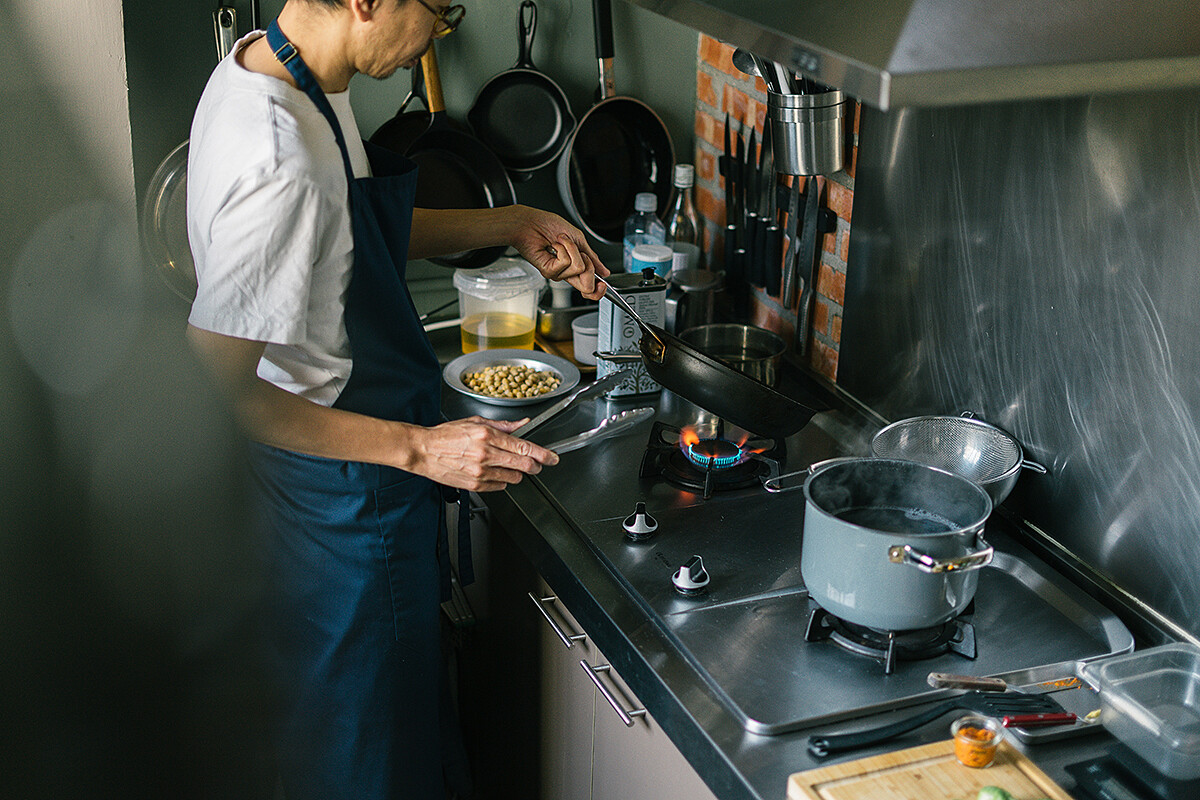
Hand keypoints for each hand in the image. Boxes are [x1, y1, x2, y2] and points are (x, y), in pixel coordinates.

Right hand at [407, 416, 558, 491]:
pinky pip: (500, 486)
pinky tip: (492, 471)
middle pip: (523, 465)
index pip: (523, 447)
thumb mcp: (475, 422)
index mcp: (486, 436)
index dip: (543, 454)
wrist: (423, 451)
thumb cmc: (446, 435)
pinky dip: (502, 480)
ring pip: (514, 477)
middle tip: (537, 464)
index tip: (552, 457)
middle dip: (535, 465)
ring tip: (504, 464)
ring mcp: (480, 472)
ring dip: (516, 472)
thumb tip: (522, 425)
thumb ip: (503, 426)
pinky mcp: (474, 485)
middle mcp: (485, 455)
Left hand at [510, 207, 609, 300]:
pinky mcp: (549, 271)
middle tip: (580, 252)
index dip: (599, 290)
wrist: (531, 223)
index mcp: (575, 267)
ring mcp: (557, 273)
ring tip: (561, 241)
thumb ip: (592, 257)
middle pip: (588, 287)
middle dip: (590, 266)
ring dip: (573, 249)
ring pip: (579, 269)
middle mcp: (567, 273)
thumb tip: (604, 272)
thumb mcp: (578, 240)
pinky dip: (563, 248)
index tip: (603, 283)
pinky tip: (554, 245)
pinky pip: (566, 262)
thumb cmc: (549, 226)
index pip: (589, 288)